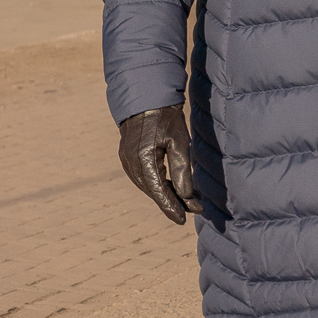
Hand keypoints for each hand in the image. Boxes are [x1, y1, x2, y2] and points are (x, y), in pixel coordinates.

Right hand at [117, 105, 201, 224]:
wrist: (146, 98)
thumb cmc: (166, 118)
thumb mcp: (180, 142)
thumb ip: (182, 171)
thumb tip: (186, 197)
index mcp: (144, 159)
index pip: (159, 191)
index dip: (171, 207)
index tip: (183, 220)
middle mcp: (131, 162)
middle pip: (152, 191)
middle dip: (171, 202)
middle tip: (191, 210)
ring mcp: (126, 160)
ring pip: (145, 186)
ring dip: (163, 195)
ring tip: (183, 202)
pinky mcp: (126, 156)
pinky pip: (141, 178)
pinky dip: (155, 185)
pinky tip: (167, 187)